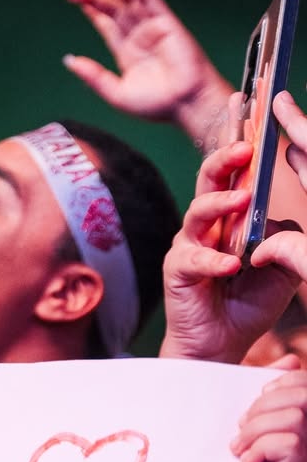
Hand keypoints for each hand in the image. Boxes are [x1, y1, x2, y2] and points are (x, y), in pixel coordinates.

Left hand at [59, 0, 229, 139]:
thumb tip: (68, 60)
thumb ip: (93, 76)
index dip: (88, 7)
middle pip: (111, 7)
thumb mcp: (116, 94)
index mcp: (126, 50)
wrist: (185, 105)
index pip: (104, 21)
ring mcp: (151, 25)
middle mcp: (137, 34)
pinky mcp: (165, 20)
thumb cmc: (156, 105)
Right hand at [160, 137, 300, 363]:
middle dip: (226, 159)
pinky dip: (213, 260)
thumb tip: (276, 216)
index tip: (253, 118)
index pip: (236, 173)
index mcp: (233, 215)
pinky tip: (230, 265)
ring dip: (221, 203)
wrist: (222, 343)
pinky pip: (194, 259)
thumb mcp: (281, 267)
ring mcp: (191, 244)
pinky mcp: (179, 270)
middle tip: (244, 148)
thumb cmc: (248, 302)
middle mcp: (210, 223)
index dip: (240, 145)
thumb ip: (283, 237)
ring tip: (242, 199)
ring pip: (199, 212)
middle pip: (211, 179)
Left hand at [234, 362, 306, 461]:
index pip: (304, 383)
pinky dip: (262, 448)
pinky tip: (247, 461)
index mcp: (300, 416)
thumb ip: (265, 388)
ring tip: (239, 448)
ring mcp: (306, 459)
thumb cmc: (218, 450)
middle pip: (303, 397)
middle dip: (263, 407)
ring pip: (295, 418)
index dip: (281, 382)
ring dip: (257, 430)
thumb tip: (290, 360)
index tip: (257, 396)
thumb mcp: (241, 413)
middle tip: (240, 428)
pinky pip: (290, 443)